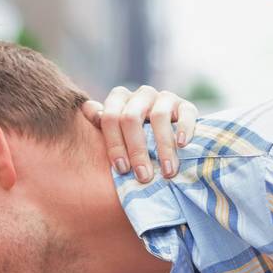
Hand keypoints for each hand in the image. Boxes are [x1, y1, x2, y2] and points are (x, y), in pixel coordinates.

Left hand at [84, 85, 198, 182]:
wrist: (166, 136)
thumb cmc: (133, 140)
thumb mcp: (115, 133)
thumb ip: (100, 123)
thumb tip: (87, 109)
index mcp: (120, 99)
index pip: (110, 117)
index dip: (114, 145)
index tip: (122, 170)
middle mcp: (141, 95)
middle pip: (132, 118)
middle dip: (136, 151)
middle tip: (143, 177)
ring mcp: (164, 98)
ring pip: (160, 116)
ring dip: (163, 147)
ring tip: (167, 172)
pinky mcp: (185, 106)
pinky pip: (186, 113)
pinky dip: (184, 129)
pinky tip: (182, 145)